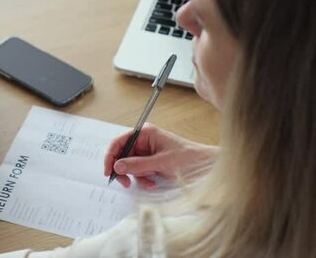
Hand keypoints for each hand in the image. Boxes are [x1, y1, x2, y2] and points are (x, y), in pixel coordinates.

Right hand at [103, 123, 218, 188]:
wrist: (206, 167)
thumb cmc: (189, 159)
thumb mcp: (161, 162)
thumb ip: (138, 164)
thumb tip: (118, 166)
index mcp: (145, 133)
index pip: (119, 141)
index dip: (111, 156)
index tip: (108, 170)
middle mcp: (144, 141)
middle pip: (122, 155)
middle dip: (124, 170)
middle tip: (125, 182)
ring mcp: (148, 152)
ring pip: (130, 166)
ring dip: (136, 176)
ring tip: (148, 182)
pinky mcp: (152, 163)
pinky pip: (139, 172)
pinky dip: (143, 179)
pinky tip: (153, 182)